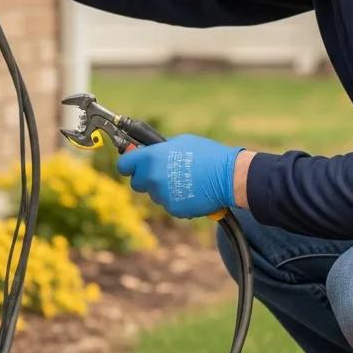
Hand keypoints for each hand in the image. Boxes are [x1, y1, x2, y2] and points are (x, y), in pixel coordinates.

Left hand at [116, 134, 242, 218]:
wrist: (228, 177)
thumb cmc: (206, 155)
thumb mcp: (179, 142)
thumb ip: (158, 150)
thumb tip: (144, 151)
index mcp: (150, 158)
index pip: (124, 165)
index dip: (128, 164)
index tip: (132, 164)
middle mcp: (152, 178)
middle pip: (137, 183)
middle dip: (146, 179)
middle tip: (163, 172)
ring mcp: (162, 195)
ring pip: (154, 194)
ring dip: (163, 189)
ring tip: (185, 179)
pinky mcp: (173, 209)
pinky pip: (169, 204)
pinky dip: (176, 199)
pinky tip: (191, 190)